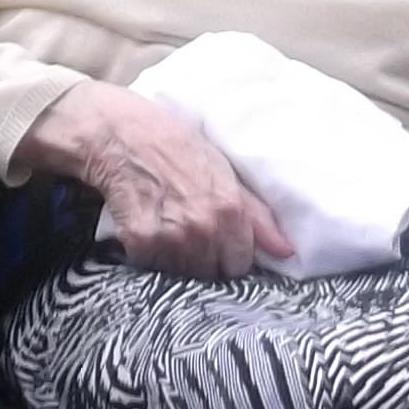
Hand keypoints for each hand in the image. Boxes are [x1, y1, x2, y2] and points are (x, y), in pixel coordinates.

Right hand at [15, 79, 290, 278]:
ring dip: (175, 259)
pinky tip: (147, 228)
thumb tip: (287, 251)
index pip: (240, 265)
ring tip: (167, 228)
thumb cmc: (177, 145)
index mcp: (230, 210)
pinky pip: (151, 267)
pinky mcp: (140, 242)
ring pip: (182, 274)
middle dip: (204, 260)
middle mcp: (203, 228)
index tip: (218, 242)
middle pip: (211, 274)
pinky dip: (148, 255)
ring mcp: (171, 238)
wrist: (120, 133)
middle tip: (188, 232)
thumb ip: (259, 216)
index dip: (229, 256)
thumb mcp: (226, 172)